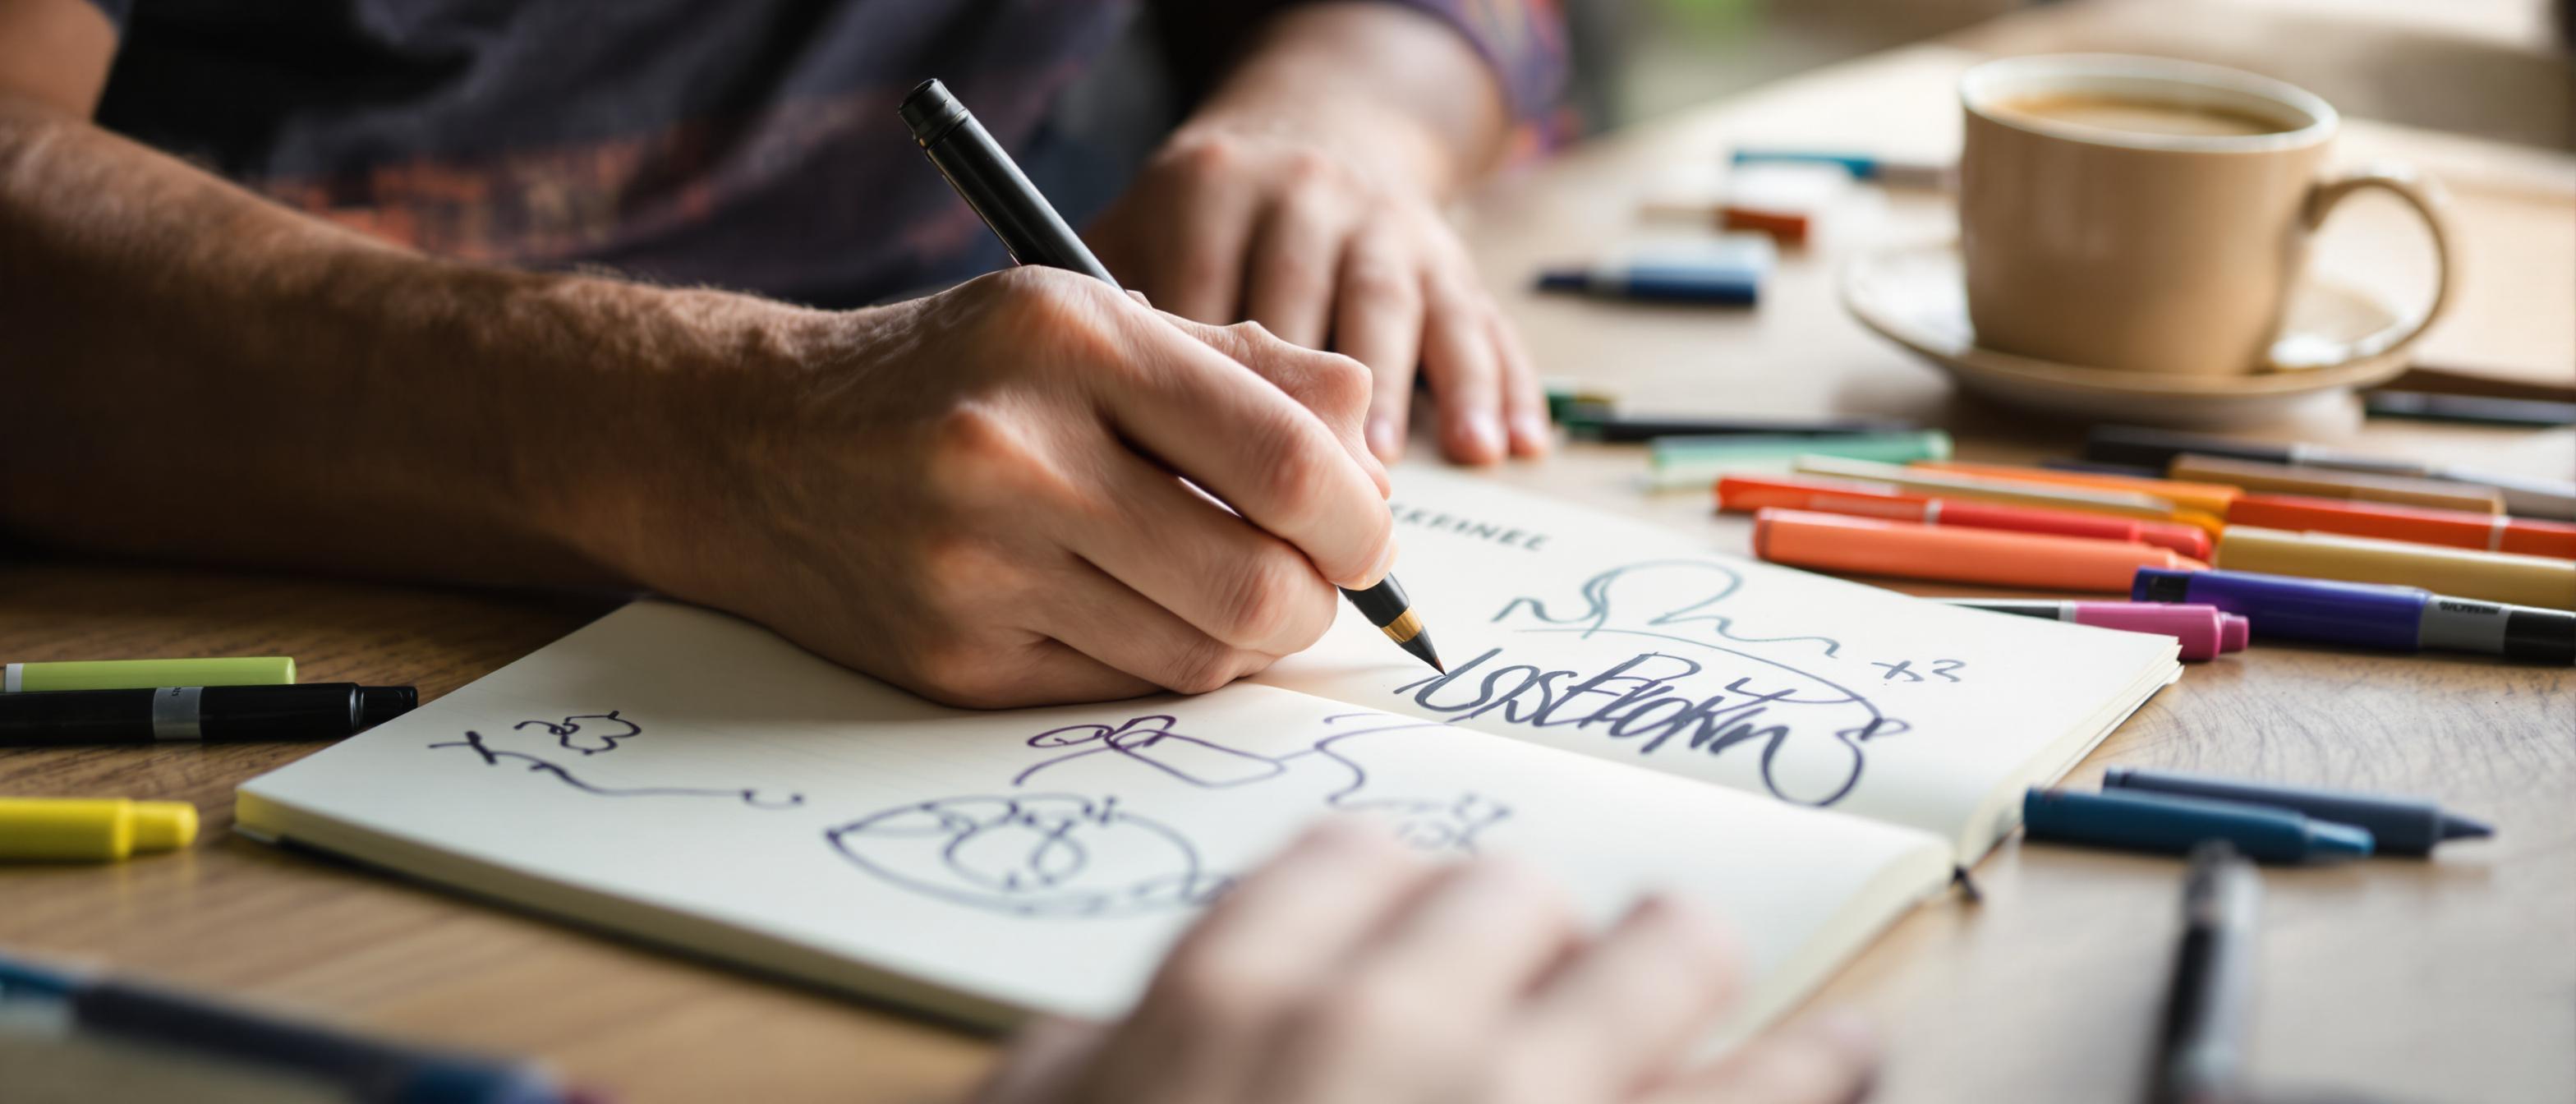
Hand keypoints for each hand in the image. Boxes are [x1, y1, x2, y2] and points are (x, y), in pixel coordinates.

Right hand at [622, 266, 1394, 707]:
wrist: (749, 446)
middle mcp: (1016, 453)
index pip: (1285, 461)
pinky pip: (1124, 688)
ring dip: (1248, 636)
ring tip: (1226, 584)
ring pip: (1202, 652)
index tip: (1363, 528)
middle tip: (1312, 576)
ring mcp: (978, 568)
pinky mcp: (955, 660)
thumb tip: (1371, 437)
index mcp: (1069, 339)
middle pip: (1258, 584)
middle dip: (1319, 596)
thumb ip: (1245, 365)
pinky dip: (1164, 658)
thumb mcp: (1087, 317)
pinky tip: (1140, 609)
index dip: (1360, 518)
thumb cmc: (953, 374)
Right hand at [969, 822, 1881, 1103]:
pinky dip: (1816, 1064)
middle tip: (1546, 976)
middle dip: (1527, 936)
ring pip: (1658, 951)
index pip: (1351, 863)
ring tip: (1702, 970)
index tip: (1419, 928)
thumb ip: (1074, 1076)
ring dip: (1679, 958)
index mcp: (1230, 1006)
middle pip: (1506, 895)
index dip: (1394, 897)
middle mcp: (1385, 1029)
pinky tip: (1844, 1054)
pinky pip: (1767, 1092)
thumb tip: (1099, 1037)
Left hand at [1089, 122, 1550, 466]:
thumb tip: (1083, 420)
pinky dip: (1498, 385)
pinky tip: (1508, 447)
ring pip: (1393, 307)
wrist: (1312, 133)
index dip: (1200, 391)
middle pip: (1303, 303)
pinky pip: (1480, 321)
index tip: (1188, 479)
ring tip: (1384, 480)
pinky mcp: (1451, 256)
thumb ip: (1106, 310)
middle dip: (1295, 408)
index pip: (1203, 295)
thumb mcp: (1136, 232)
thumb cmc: (1201, 224)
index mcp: (1212, 192)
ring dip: (1396, 396)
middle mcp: (1304, 197)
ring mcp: (1386, 223)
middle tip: (1287, 508)